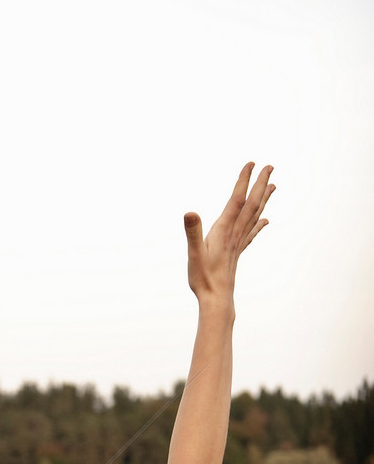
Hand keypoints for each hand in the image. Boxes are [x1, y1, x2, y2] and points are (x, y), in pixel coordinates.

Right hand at [184, 162, 274, 305]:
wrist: (216, 301)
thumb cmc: (203, 279)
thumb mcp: (194, 254)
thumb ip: (193, 232)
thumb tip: (190, 212)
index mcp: (224, 230)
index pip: (236, 200)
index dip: (244, 181)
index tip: (252, 163)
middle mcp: (234, 234)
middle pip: (251, 205)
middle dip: (260, 184)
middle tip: (270, 166)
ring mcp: (237, 243)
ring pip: (254, 216)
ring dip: (263, 199)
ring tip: (273, 185)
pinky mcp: (236, 253)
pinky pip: (250, 234)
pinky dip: (259, 223)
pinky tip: (265, 220)